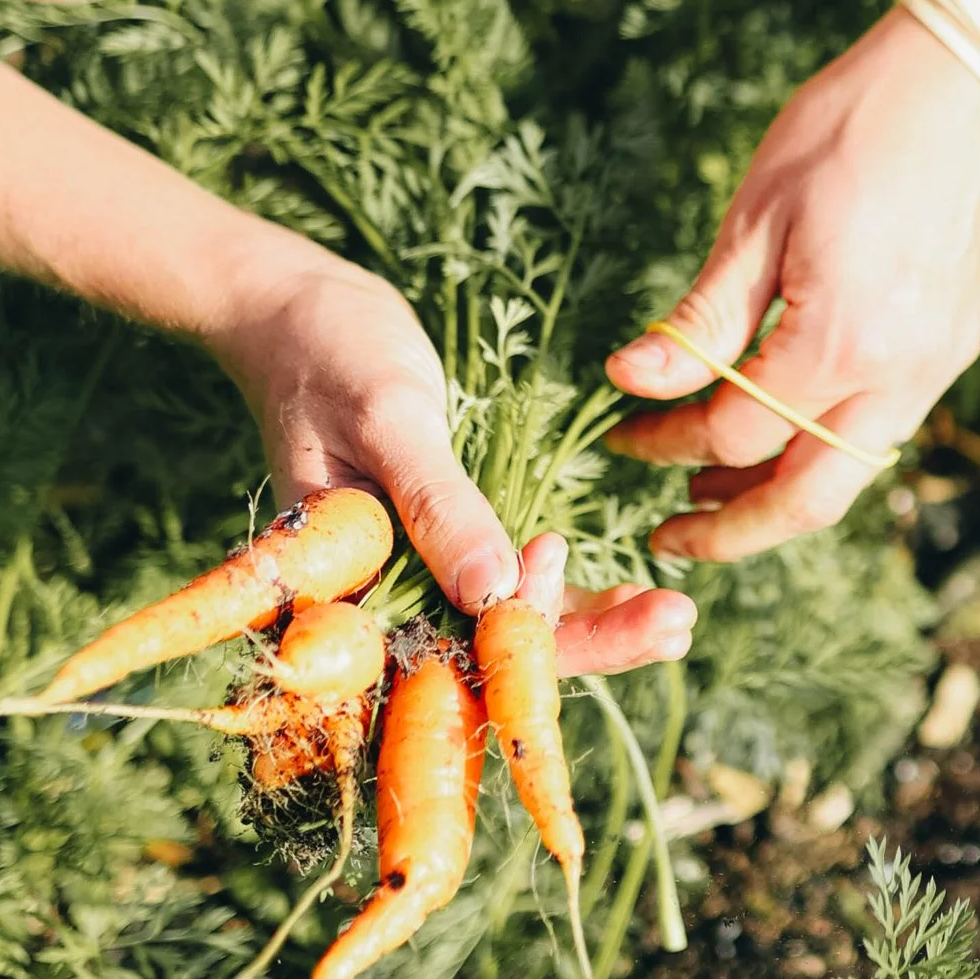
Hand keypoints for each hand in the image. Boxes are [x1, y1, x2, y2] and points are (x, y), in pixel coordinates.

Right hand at [212, 247, 694, 670]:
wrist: (303, 317)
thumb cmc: (328, 356)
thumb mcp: (388, 420)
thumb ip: (435, 504)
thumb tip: (492, 592)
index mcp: (333, 595)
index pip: (430, 652)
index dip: (508, 643)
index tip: (563, 575)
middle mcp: (372, 607)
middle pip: (481, 662)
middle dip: (580, 647)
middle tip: (673, 626)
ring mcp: (412, 584)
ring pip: (505, 636)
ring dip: (592, 630)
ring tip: (677, 620)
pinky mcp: (446, 554)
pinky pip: (511, 595)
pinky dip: (570, 597)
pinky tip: (641, 600)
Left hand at [606, 9, 979, 561]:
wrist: (967, 78)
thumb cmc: (849, 128)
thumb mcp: (756, 217)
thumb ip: (700, 319)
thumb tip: (631, 384)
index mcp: (840, 339)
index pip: (735, 432)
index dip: (668, 442)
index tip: (624, 430)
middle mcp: (899, 372)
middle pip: (808, 496)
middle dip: (733, 530)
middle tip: (669, 535)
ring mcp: (936, 365)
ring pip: (852, 471)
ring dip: (782, 494)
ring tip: (715, 494)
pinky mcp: (953, 346)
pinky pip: (882, 428)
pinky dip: (826, 448)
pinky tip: (783, 432)